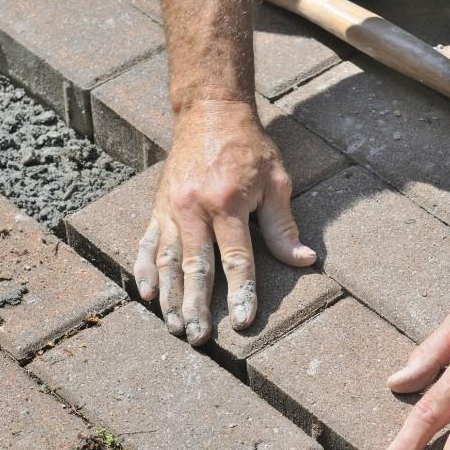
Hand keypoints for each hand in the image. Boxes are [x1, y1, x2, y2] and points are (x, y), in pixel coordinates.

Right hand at [133, 100, 315, 344]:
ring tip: (174, 326)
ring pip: (168, 261)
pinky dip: (145, 269)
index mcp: (229, 202)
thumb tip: (304, 260)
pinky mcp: (158, 206)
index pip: (236, 258)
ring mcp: (171, 208)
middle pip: (196, 267)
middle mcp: (195, 208)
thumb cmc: (249, 147)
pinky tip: (146, 293)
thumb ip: (284, 224)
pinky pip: (148, 243)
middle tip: (198, 337)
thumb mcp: (276, 180)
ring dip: (170, 297)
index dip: (241, 292)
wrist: (209, 112)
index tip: (241, 321)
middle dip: (196, 305)